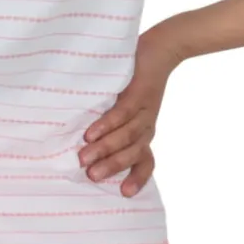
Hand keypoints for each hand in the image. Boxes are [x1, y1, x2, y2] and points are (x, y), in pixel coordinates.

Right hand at [78, 25, 182, 197]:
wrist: (163, 48)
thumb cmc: (138, 78)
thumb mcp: (128, 104)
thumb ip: (112, 122)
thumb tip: (81, 140)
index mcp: (144, 131)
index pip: (145, 161)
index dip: (138, 178)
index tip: (124, 195)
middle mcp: (146, 125)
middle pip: (132, 153)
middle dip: (111, 167)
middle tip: (90, 177)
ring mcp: (143, 110)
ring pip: (125, 136)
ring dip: (104, 149)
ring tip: (83, 158)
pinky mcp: (137, 93)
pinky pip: (122, 113)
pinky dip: (106, 125)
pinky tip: (91, 133)